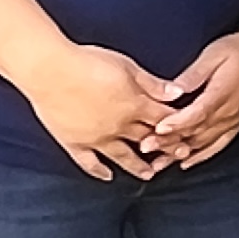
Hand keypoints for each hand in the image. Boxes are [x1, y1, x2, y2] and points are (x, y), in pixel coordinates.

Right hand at [23, 42, 180, 181]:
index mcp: (134, 106)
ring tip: (149, 174)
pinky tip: (107, 176)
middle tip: (176, 157)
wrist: (48, 69)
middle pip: (148, 141)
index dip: (179, 127)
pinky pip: (89, 162)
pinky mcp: (74, 141)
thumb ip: (152, 84)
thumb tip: (178, 93)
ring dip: (138, 166)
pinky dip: (98, 171)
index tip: (190, 134)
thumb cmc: (86, 61)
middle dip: (164, 149)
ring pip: (123, 157)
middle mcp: (118, 126)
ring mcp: (96, 138)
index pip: (164, 120)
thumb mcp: (126, 66)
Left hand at [149, 31, 238, 168]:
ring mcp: (233, 121)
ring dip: (181, 152)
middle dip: (170, 142)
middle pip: (196, 132)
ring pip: (204, 143)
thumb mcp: (213, 54)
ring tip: (159, 161)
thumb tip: (174, 89)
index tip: (158, 130)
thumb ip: (194, 74)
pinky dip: (202, 155)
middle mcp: (228, 112)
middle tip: (146, 147)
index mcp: (221, 93)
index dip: (177, 123)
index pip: (197, 114)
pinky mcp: (236, 124)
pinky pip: (219, 145)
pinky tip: (186, 162)